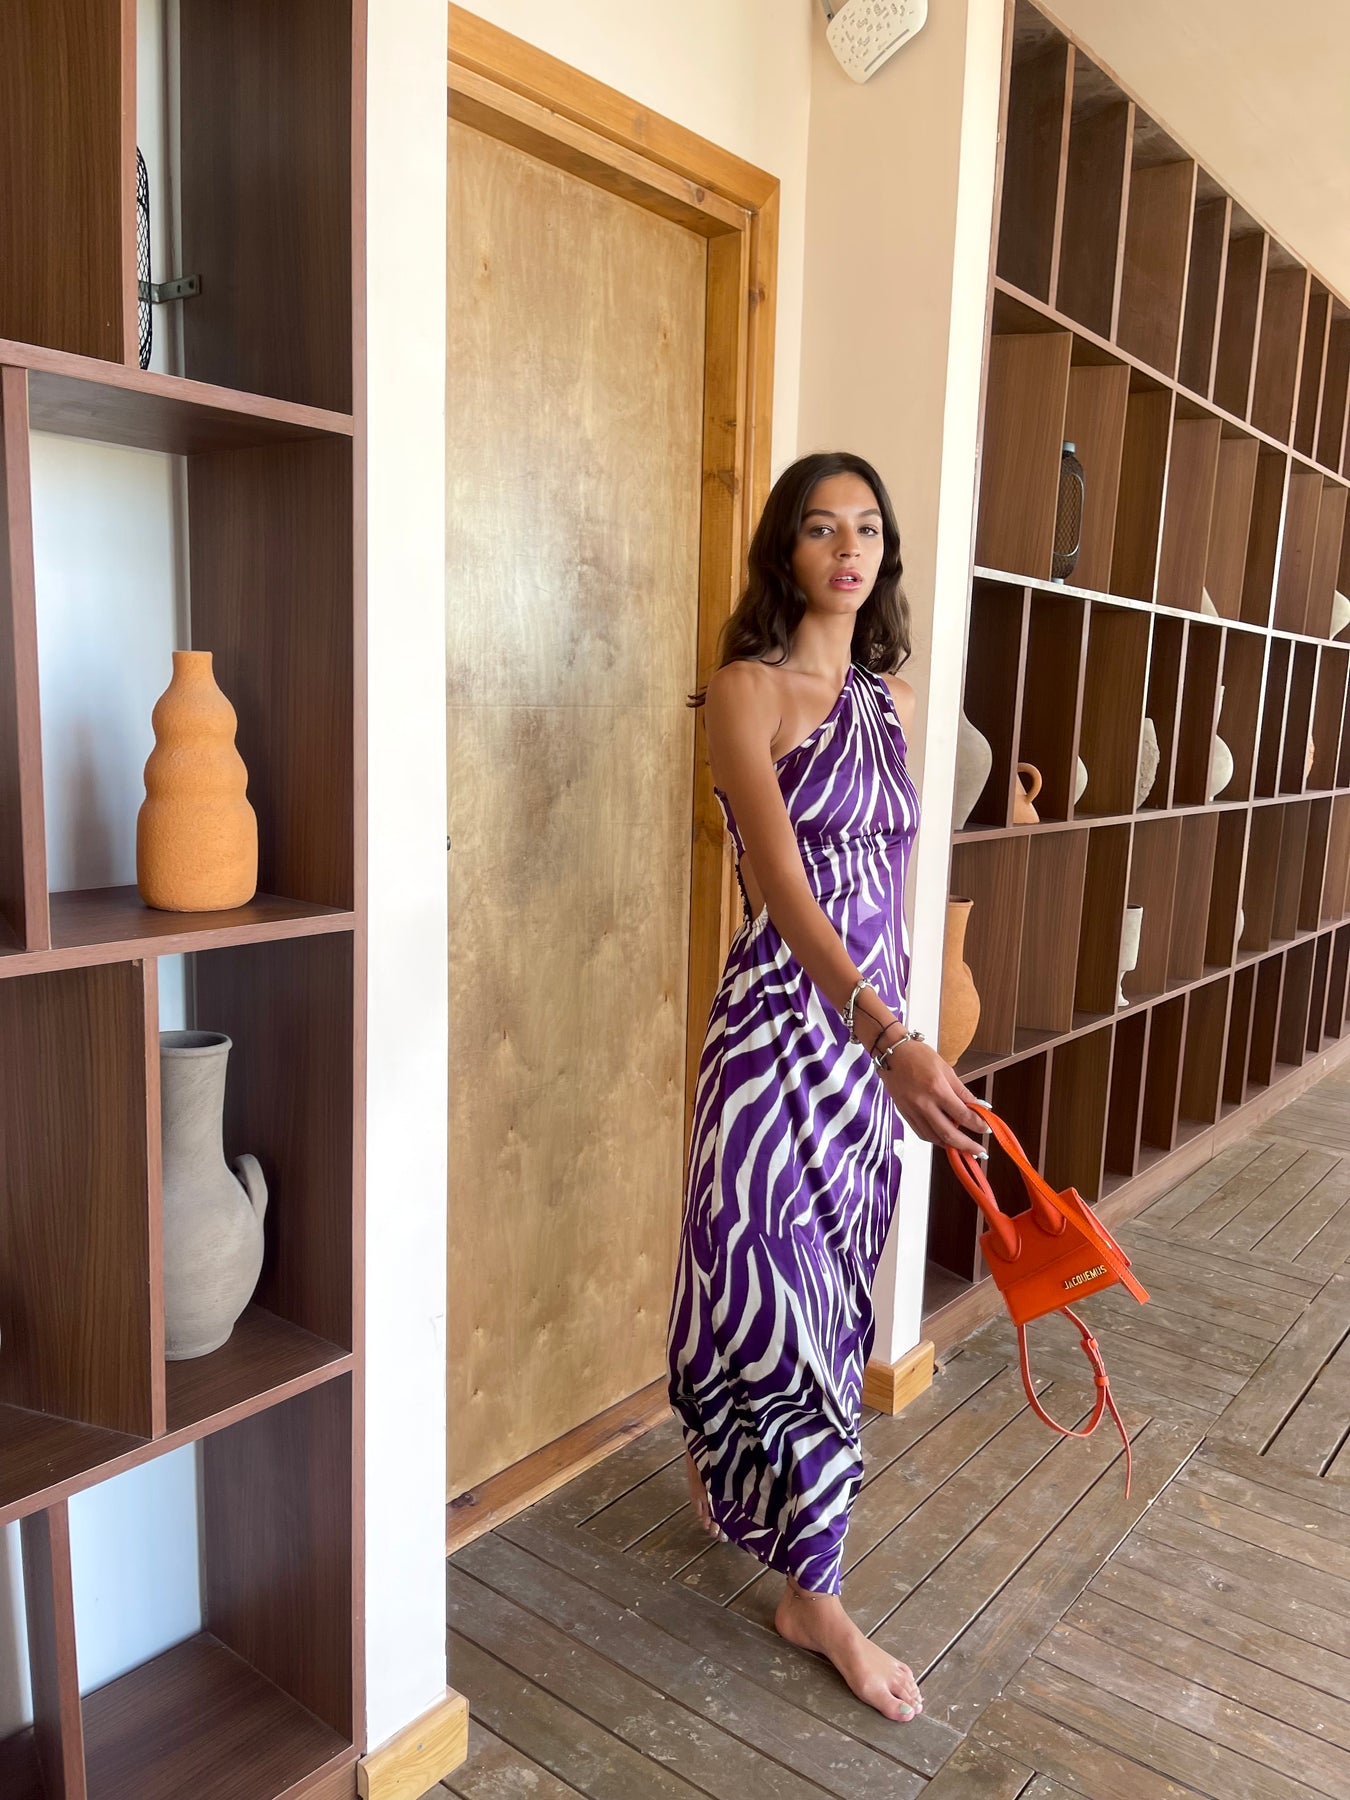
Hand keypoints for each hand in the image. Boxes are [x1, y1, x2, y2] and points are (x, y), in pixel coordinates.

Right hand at [876, 1037, 986, 1154]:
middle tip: (979, 1151)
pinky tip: (944, 1139)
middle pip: (948, 1133)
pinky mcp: (904, 1114)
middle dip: (966, 1145)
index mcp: (937, 1089)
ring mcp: (912, 1110)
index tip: (986, 1129)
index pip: (962, 1115)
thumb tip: (978, 1106)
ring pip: (933, 1137)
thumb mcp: (946, 1069)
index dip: (977, 1125)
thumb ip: (962, 1091)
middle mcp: (924, 1103)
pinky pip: (921, 1133)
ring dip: (950, 1145)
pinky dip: (934, 1139)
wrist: (891, 1052)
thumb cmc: (918, 1055)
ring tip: (963, 1147)